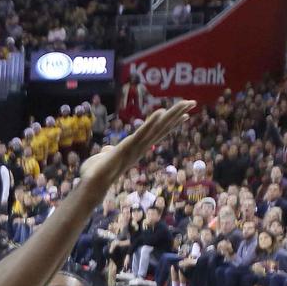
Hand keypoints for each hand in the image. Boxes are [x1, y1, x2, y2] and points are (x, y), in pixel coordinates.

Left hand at [80, 102, 194, 185]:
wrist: (93, 183)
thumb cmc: (97, 173)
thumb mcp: (104, 157)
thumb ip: (108, 152)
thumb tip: (106, 150)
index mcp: (137, 147)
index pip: (158, 132)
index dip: (171, 123)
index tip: (185, 114)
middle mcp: (141, 147)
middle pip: (163, 127)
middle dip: (178, 114)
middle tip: (193, 102)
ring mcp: (136, 147)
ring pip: (158, 128)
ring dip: (172, 114)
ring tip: (187, 103)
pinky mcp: (127, 146)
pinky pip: (142, 133)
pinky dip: (151, 122)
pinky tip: (161, 111)